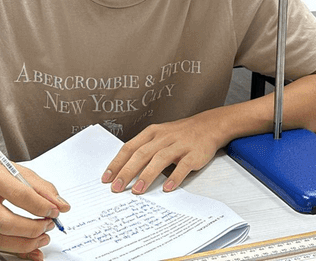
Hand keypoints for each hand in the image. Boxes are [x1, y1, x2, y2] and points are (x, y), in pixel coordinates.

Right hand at [0, 157, 68, 259]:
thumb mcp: (16, 168)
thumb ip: (41, 187)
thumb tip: (61, 205)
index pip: (18, 194)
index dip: (40, 206)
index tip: (55, 211)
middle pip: (6, 223)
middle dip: (33, 229)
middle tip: (49, 225)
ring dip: (26, 243)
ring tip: (43, 236)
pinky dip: (16, 251)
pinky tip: (32, 249)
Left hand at [102, 116, 225, 194]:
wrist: (209, 125)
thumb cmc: (180, 134)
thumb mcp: (159, 135)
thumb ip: (144, 149)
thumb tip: (124, 170)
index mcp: (152, 133)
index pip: (130, 148)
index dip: (117, 163)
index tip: (107, 178)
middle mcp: (163, 137)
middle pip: (141, 154)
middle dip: (127, 172)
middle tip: (116, 188)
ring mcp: (179, 145)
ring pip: (160, 159)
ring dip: (147, 175)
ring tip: (137, 190)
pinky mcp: (194, 153)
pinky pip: (183, 166)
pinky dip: (175, 177)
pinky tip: (167, 188)